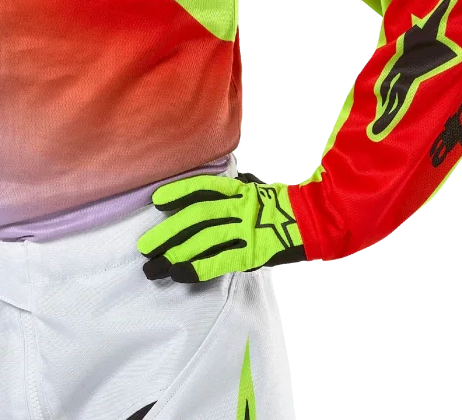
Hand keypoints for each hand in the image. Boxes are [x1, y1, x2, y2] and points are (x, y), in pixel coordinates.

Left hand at [137, 173, 304, 281]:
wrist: (316, 221)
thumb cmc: (283, 210)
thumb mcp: (258, 193)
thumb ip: (234, 194)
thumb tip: (205, 196)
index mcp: (241, 191)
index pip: (204, 188)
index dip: (178, 192)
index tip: (156, 200)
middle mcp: (241, 206)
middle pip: (197, 216)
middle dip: (168, 231)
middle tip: (145, 246)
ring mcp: (248, 228)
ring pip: (205, 238)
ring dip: (177, 252)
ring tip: (155, 265)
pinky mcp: (254, 252)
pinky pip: (222, 259)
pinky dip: (199, 267)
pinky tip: (181, 274)